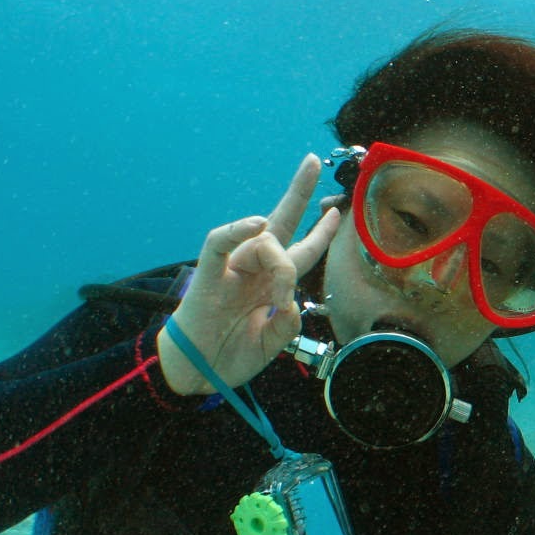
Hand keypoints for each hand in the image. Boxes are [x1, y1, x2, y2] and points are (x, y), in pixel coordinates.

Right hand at [157, 155, 341, 393]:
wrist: (197, 374)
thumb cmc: (231, 355)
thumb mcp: (273, 343)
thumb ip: (288, 322)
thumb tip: (292, 301)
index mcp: (271, 283)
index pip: (301, 249)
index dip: (320, 233)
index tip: (337, 210)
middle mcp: (254, 269)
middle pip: (282, 223)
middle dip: (299, 193)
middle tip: (313, 161)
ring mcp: (233, 269)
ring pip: (264, 241)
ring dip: (281, 265)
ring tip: (279, 298)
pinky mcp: (209, 275)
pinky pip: (219, 243)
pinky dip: (236, 230)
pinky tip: (255, 223)